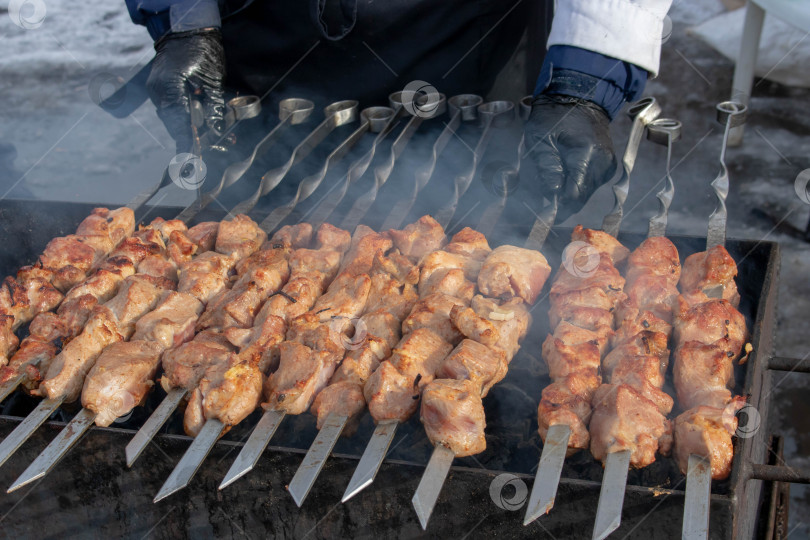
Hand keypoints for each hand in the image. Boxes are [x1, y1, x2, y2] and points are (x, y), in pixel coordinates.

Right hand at [147, 28, 225, 153]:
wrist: (188, 32)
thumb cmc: (204, 52)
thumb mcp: (214, 81)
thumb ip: (213, 107)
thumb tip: (216, 132)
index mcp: (170, 84)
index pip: (178, 118)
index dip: (185, 138)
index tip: (189, 155)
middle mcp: (157, 88)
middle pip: (172, 120)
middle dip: (188, 133)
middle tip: (203, 146)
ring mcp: (154, 87)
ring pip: (170, 116)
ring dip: (185, 124)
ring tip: (201, 132)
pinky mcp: (157, 87)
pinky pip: (169, 107)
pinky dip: (181, 114)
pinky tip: (194, 117)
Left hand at [524, 94, 617, 221]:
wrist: (580, 97)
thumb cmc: (555, 115)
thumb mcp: (541, 140)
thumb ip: (547, 169)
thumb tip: (551, 196)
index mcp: (587, 155)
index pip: (574, 195)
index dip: (557, 205)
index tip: (542, 208)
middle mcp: (602, 163)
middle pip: (580, 198)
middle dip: (560, 200)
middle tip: (541, 191)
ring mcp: (607, 166)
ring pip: (584, 194)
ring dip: (566, 192)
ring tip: (552, 176)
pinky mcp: (606, 166)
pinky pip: (589, 185)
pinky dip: (575, 184)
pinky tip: (564, 172)